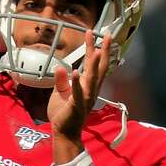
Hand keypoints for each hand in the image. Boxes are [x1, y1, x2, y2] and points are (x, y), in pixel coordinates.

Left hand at [49, 31, 111, 148]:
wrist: (63, 132)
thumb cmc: (63, 113)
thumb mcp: (60, 92)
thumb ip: (62, 80)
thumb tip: (61, 66)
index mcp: (87, 85)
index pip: (91, 63)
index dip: (93, 47)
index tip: (92, 32)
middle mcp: (90, 89)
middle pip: (98, 67)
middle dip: (102, 50)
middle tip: (106, 34)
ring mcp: (86, 97)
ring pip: (93, 78)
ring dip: (95, 64)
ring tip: (97, 50)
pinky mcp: (77, 105)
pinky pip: (78, 92)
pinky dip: (77, 82)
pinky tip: (76, 71)